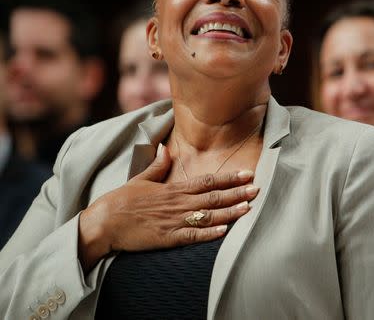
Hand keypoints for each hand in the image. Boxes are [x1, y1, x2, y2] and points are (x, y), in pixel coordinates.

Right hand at [78, 144, 258, 270]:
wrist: (103, 223)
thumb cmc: (121, 201)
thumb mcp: (140, 179)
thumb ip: (157, 165)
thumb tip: (165, 148)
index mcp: (173, 188)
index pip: (207, 181)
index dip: (229, 178)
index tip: (247, 174)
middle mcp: (177, 203)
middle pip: (213, 197)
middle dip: (237, 193)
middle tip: (257, 189)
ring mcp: (173, 221)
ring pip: (207, 215)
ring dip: (230, 212)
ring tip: (248, 208)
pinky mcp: (167, 238)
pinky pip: (192, 236)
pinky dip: (209, 234)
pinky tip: (224, 232)